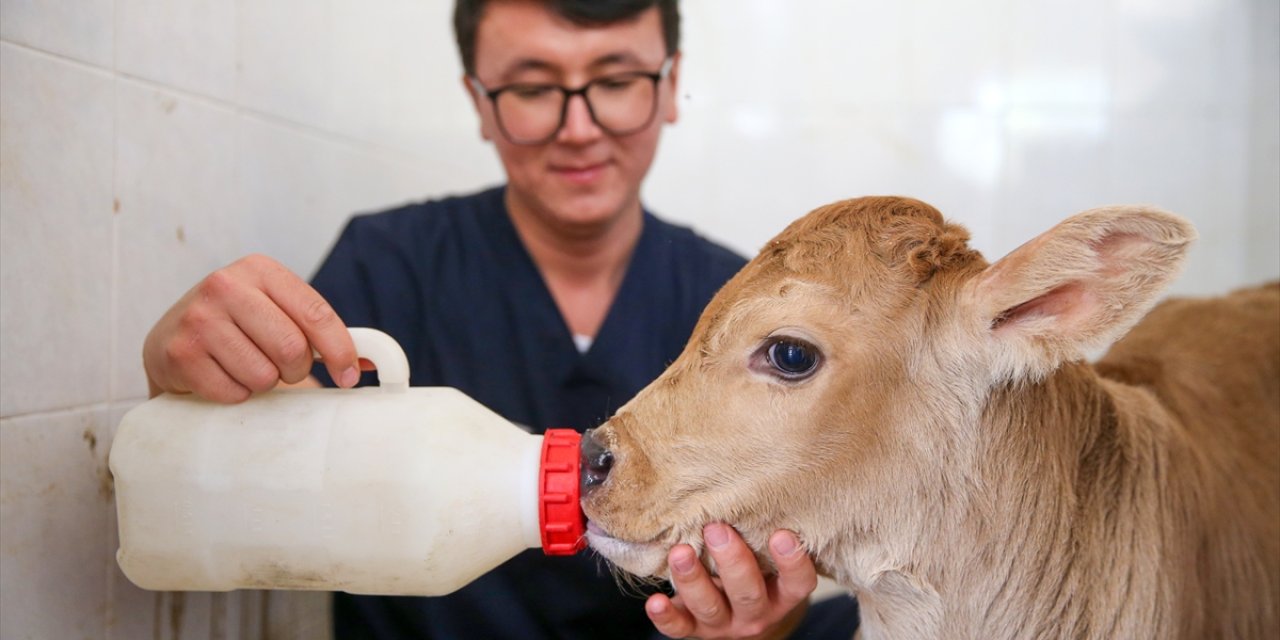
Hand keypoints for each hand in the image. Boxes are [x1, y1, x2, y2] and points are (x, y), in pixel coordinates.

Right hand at [143, 254, 358, 401]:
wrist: (171, 339)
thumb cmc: (239, 328)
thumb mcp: (278, 313)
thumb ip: (321, 332)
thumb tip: (372, 361)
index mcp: (260, 269)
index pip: (316, 314)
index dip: (341, 351)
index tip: (350, 376)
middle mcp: (225, 285)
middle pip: (292, 348)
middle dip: (295, 369)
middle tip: (282, 368)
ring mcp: (198, 318)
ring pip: (263, 374)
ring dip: (264, 383)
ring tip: (246, 366)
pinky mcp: (179, 353)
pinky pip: (234, 392)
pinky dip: (237, 394)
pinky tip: (222, 375)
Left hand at [646, 524, 815, 639]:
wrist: (737, 617)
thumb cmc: (756, 571)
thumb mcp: (768, 557)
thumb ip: (762, 531)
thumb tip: (752, 471)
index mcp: (781, 595)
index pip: (797, 583)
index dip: (793, 562)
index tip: (782, 534)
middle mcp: (756, 613)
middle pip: (747, 594)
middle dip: (732, 562)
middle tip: (716, 528)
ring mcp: (724, 625)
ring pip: (710, 607)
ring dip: (693, 580)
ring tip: (680, 552)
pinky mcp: (694, 629)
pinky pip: (679, 628)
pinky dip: (666, 617)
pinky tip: (655, 601)